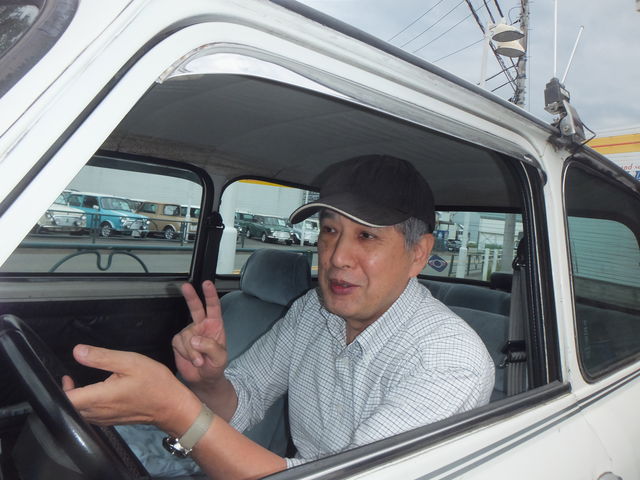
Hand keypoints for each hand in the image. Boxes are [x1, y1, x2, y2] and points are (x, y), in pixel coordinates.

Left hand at [65, 345, 199, 434]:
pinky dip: (84, 405)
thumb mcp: (131, 362)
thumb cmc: (154, 383)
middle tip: (68, 374)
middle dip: (64, 392)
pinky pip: (88, 415)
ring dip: (74, 398)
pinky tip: (93, 392)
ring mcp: (103, 420)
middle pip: (68, 407)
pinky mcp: (109, 422)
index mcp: (99, 397)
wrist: (172, 406)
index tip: (63, 373)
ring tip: (76, 381)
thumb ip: (102, 357)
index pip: (65, 399)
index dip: (57, 388)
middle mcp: (97, 412)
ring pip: (77, 412)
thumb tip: (77, 351)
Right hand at [172, 281, 227, 389]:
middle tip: (186, 286)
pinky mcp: (179, 342)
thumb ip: (211, 347)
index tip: (207, 283)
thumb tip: (195, 339)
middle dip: (191, 296)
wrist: (204, 379)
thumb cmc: (215, 366)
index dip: (210, 295)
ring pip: (186, 336)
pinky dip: (185, 353)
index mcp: (215, 325)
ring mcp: (189, 333)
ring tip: (199, 360)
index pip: (214, 307)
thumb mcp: (220, 358)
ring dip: (192, 351)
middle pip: (195, 308)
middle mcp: (201, 326)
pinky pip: (178, 343)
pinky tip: (191, 359)